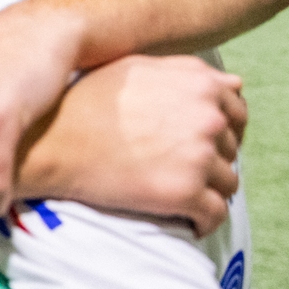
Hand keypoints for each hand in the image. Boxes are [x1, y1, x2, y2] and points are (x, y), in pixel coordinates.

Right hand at [21, 54, 245, 234]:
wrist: (51, 142)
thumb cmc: (84, 102)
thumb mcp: (136, 67)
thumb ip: (186, 73)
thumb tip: (230, 84)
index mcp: (200, 84)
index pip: (237, 109)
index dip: (223, 127)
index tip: (203, 141)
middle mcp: (207, 118)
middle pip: (232, 148)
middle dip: (213, 159)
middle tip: (183, 168)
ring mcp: (199, 157)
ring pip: (228, 182)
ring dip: (209, 190)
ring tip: (181, 195)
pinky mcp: (185, 193)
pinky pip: (215, 215)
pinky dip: (204, 221)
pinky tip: (187, 220)